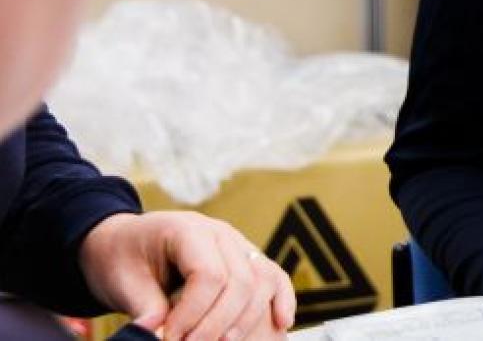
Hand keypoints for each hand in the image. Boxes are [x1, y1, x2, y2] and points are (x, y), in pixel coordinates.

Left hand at [79, 211, 295, 340]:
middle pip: (241, 280)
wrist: (124, 242)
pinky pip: (274, 276)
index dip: (193, 314)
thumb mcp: (122, 281)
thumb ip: (144, 308)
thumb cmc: (122, 258)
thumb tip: (157, 336)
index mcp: (187, 229)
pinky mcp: (246, 259)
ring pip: (262, 280)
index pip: (208, 274)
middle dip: (219, 323)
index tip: (171, 339)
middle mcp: (221, 233)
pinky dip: (282, 299)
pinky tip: (282, 322)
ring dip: (247, 318)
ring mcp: (238, 244)